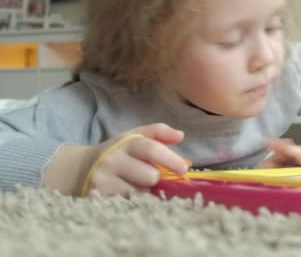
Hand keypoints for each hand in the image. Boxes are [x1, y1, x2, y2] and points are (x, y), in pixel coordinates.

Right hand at [43, 123, 188, 196]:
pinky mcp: (98, 199)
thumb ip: (158, 132)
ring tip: (133, 184)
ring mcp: (103, 181)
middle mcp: (112, 160)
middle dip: (155, 178)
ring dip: (143, 191)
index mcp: (126, 143)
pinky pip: (128, 204)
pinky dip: (132, 201)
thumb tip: (180, 135)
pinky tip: (125, 193)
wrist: (80, 168)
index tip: (184, 169)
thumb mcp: (134, 136)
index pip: (151, 149)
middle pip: (150, 176)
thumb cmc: (117, 152)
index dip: (170, 159)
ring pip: (140, 193)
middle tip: (148, 175)